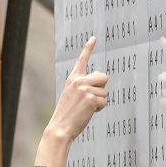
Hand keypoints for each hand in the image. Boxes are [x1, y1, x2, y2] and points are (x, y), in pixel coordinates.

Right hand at [35, 37, 108, 166]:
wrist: (60, 128)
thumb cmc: (67, 115)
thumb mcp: (73, 96)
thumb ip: (84, 86)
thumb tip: (101, 81)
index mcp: (72, 79)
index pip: (82, 60)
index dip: (88, 48)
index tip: (94, 38)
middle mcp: (79, 81)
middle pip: (103, 77)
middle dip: (102, 88)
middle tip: (91, 99)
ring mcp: (85, 89)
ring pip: (105, 92)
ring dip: (99, 101)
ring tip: (86, 109)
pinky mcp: (91, 98)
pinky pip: (104, 101)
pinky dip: (99, 108)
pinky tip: (88, 113)